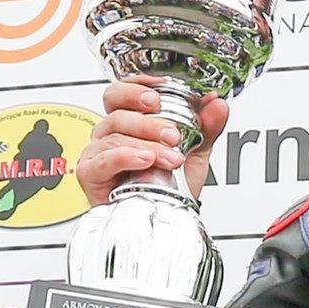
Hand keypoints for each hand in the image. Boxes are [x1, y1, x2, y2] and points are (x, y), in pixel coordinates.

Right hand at [78, 77, 229, 204]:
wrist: (163, 222)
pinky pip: (104, 159)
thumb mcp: (195, 154)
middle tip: (172, 133)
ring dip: (148, 145)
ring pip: (116, 136)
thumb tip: (217, 104)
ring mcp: (98, 152)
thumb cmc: (168, 188)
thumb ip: (207, 127)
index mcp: (129, 122)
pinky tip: (145, 160)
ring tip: (171, 158)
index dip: (136, 86)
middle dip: (148, 119)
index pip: (122, 92)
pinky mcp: (91, 173)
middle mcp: (110, 134)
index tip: (159, 90)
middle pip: (117, 110)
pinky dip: (126, 157)